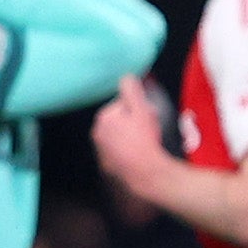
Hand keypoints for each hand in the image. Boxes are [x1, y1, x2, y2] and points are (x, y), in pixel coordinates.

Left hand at [90, 78, 171, 196]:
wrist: (143, 171)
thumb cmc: (143, 140)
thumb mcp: (141, 109)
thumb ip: (132, 90)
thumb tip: (126, 76)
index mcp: (104, 117)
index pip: (124, 104)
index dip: (140, 108)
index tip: (149, 116)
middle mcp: (97, 133)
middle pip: (121, 120)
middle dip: (136, 122)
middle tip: (149, 130)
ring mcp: (101, 149)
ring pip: (121, 136)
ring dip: (133, 136)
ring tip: (146, 143)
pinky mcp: (107, 164)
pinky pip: (120, 151)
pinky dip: (129, 150)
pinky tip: (140, 154)